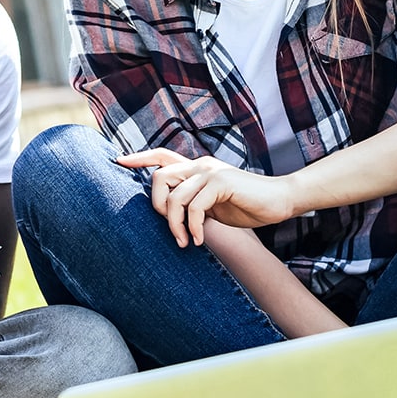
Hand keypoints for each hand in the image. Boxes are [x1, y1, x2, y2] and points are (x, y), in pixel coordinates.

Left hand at [118, 148, 299, 246]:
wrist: (279, 202)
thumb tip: (169, 215)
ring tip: (184, 242)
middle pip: (159, 177)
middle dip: (157, 206)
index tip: (118, 162)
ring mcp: (210, 172)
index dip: (138, 158)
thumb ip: (192, 203)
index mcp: (196, 168)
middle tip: (169, 228)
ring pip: (175, 196)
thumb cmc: (246, 205)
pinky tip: (198, 240)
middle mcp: (200, 165)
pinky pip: (195, 206)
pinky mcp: (222, 182)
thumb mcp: (212, 205)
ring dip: (175, 225)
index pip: (161, 156)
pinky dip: (192, 227)